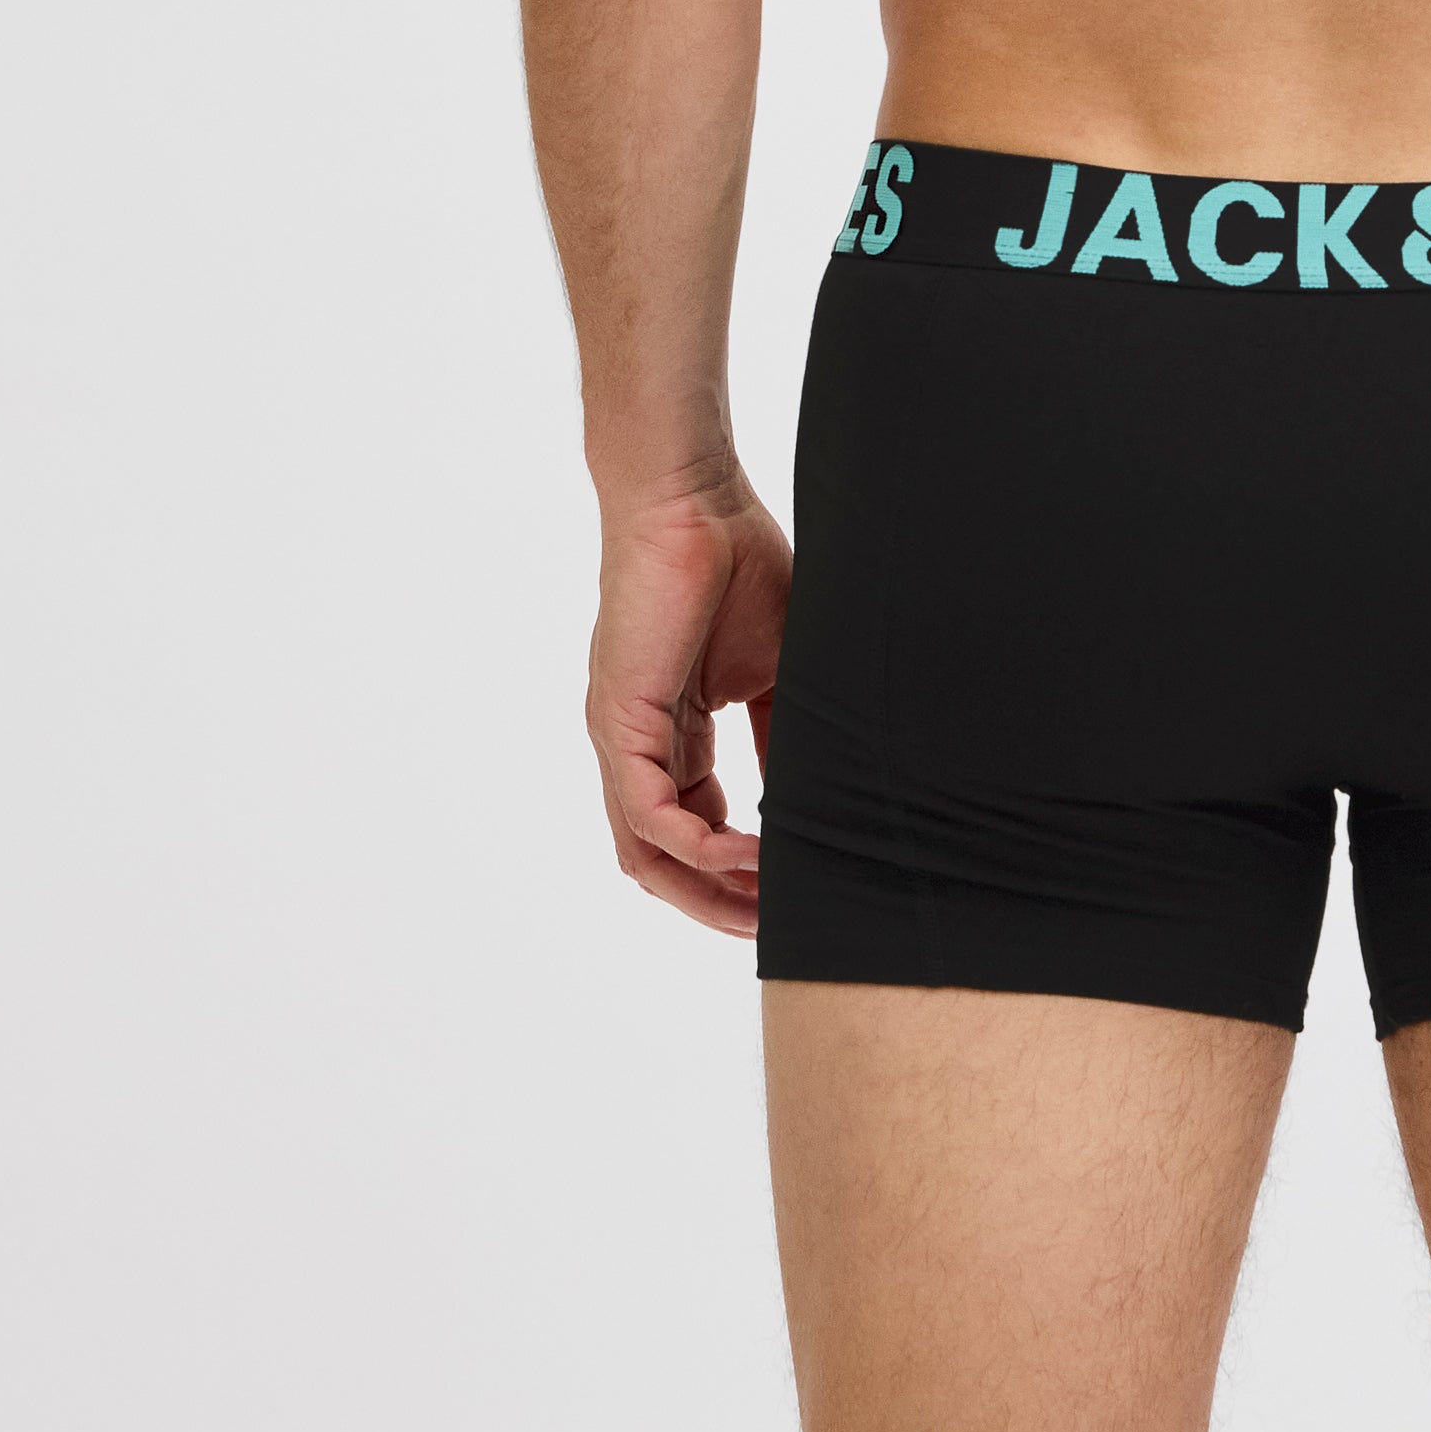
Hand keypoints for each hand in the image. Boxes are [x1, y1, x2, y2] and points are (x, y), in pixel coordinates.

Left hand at [585, 474, 792, 939]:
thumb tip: (811, 798)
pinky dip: (698, 846)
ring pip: (647, 851)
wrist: (695, 499)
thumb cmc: (736, 562)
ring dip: (705, 890)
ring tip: (766, 908)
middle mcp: (638, 746)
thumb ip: (783, 735)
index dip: (738, 873)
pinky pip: (648, 813)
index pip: (695, 829)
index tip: (791, 895)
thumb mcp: (777, 667)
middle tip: (777, 932)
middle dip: (719, 904)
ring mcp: (622, 738)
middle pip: (663, 860)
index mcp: (673, 733)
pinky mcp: (619, 721)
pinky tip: (750, 855)